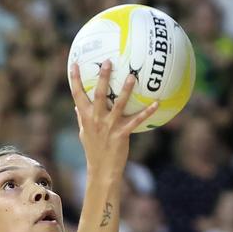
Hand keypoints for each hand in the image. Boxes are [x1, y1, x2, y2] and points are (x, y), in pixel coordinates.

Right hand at [69, 61, 157, 182]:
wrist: (102, 169)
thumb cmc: (93, 149)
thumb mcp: (84, 133)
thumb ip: (81, 117)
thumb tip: (76, 105)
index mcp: (86, 117)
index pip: (77, 95)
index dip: (75, 80)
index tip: (75, 64)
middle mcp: (97, 119)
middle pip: (98, 95)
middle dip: (102, 77)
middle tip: (108, 62)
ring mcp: (110, 126)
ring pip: (119, 104)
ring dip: (125, 90)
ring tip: (132, 76)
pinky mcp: (122, 133)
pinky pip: (137, 120)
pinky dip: (148, 111)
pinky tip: (157, 103)